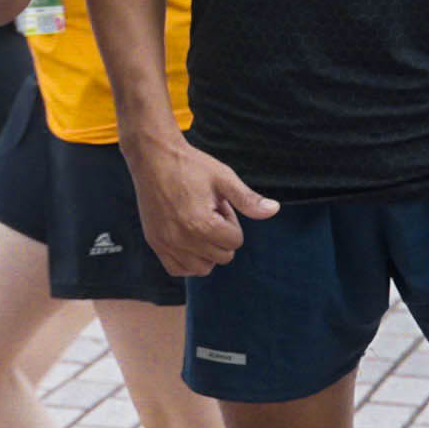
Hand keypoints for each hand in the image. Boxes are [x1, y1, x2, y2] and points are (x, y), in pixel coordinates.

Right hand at [128, 135, 275, 278]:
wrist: (153, 158)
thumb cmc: (191, 165)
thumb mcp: (224, 178)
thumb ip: (248, 199)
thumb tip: (275, 209)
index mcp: (202, 223)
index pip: (235, 242)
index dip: (231, 221)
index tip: (218, 204)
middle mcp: (182, 238)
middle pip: (222, 257)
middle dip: (220, 236)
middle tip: (207, 211)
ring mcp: (166, 243)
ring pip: (202, 268)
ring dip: (206, 252)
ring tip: (197, 224)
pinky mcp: (155, 243)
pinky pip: (178, 269)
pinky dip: (188, 261)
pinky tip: (188, 240)